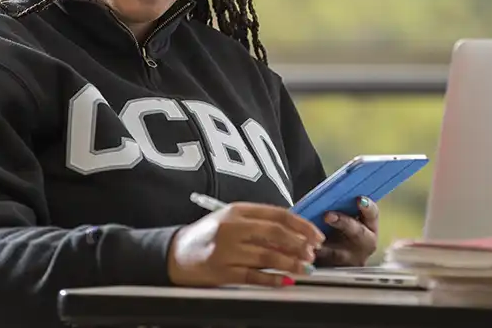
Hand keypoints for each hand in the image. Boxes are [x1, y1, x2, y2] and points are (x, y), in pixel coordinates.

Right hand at [167, 202, 324, 286]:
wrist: (175, 254)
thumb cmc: (208, 235)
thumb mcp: (231, 218)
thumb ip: (259, 221)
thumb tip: (294, 231)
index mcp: (237, 210)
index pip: (277, 214)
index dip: (301, 225)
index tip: (315, 235)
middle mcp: (232, 227)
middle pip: (275, 234)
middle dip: (299, 244)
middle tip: (312, 253)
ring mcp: (227, 250)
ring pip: (267, 256)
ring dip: (291, 263)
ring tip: (305, 268)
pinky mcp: (222, 272)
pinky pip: (254, 276)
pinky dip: (273, 279)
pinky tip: (286, 281)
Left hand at [315, 196, 377, 266]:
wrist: (333, 254)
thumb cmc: (338, 227)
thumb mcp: (345, 216)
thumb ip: (341, 206)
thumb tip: (327, 192)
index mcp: (369, 226)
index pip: (372, 214)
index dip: (367, 207)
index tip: (358, 199)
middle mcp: (364, 243)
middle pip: (357, 232)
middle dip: (342, 223)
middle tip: (327, 215)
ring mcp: (350, 259)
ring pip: (337, 253)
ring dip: (323, 246)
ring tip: (311, 240)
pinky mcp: (335, 270)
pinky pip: (322, 264)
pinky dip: (311, 258)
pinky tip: (302, 252)